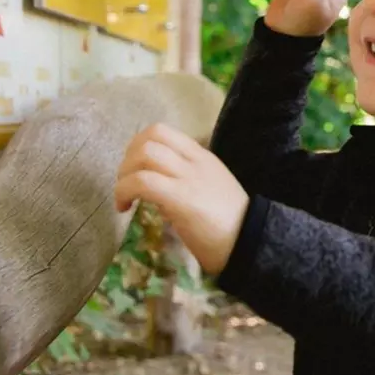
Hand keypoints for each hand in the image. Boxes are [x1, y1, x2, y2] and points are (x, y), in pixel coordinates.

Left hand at [114, 124, 250, 274]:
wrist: (250, 242)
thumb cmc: (230, 224)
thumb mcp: (210, 189)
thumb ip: (185, 181)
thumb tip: (154, 186)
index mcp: (202, 157)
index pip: (163, 132)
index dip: (138, 146)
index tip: (134, 169)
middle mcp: (194, 161)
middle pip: (150, 137)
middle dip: (127, 159)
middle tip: (126, 184)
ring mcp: (188, 178)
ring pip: (144, 154)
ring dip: (124, 174)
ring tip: (124, 197)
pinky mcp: (180, 198)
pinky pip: (143, 182)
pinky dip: (124, 191)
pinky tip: (124, 208)